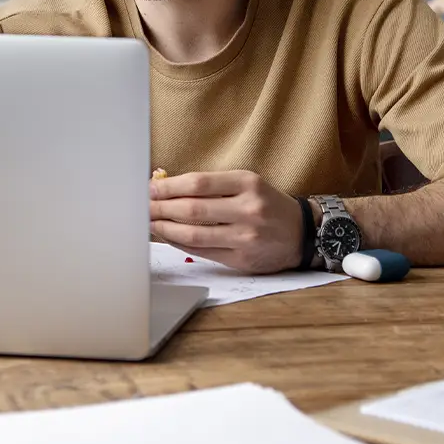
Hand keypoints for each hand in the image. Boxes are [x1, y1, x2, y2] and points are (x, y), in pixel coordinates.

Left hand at [149, 170, 303, 272]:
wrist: (302, 233)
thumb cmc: (267, 204)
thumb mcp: (247, 184)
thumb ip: (212, 186)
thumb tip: (166, 187)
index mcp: (248, 184)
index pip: (198, 184)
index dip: (168, 187)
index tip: (149, 189)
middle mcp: (248, 209)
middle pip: (193, 209)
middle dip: (161, 208)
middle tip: (142, 207)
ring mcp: (245, 237)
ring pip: (195, 234)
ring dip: (166, 229)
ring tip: (150, 224)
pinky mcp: (242, 259)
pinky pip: (202, 252)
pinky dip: (180, 244)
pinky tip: (168, 237)